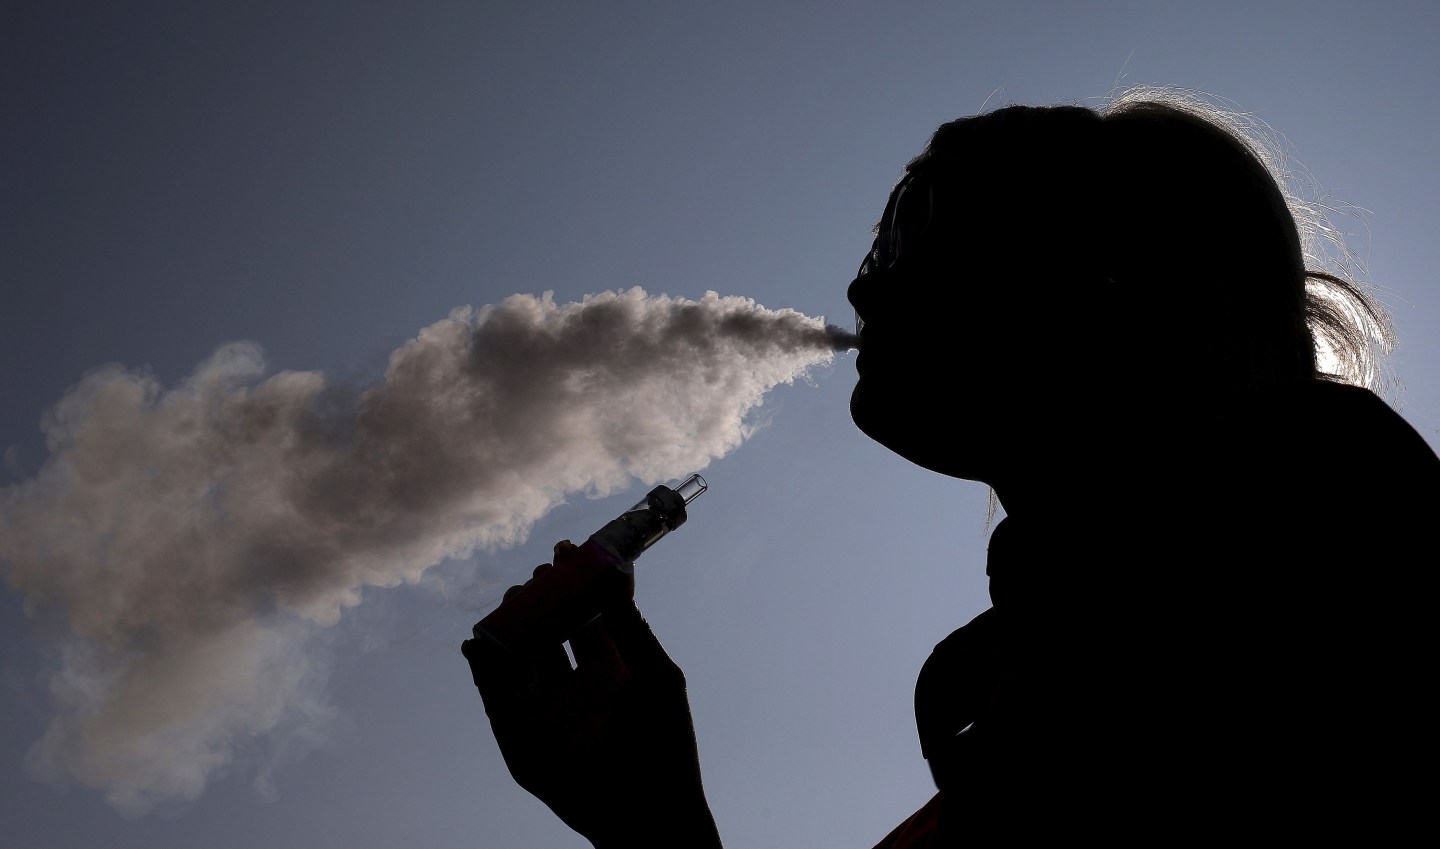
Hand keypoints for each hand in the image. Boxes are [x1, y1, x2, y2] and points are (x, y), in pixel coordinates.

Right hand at [462, 541, 721, 847]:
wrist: (649, 814)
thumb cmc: (665, 746)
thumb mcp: (657, 677)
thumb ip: (632, 629)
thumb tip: (616, 575)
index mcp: (608, 666)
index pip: (583, 614)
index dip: (573, 583)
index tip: (564, 552)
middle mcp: (574, 684)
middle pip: (545, 630)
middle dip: (536, 601)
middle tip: (532, 582)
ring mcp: (546, 709)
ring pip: (516, 658)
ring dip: (507, 629)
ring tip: (508, 605)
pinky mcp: (520, 737)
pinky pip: (493, 698)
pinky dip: (482, 671)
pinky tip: (478, 646)